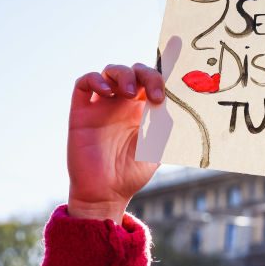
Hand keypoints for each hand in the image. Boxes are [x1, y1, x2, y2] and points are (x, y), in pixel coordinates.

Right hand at [67, 63, 164, 221]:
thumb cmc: (132, 173)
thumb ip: (166, 128)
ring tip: (130, 92)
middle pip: (133, 72)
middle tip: (154, 94)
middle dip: (145, 74)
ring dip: (122, 74)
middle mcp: (122, 105)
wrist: (106, 193)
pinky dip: (95, 79)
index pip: (151, 82)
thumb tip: (182, 109)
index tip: (170, 93)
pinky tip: (107, 91)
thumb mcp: (157, 149)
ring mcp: (101, 106)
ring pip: (109, 72)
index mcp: (142, 111)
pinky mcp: (81, 112)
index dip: (161, 78)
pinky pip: (83, 84)